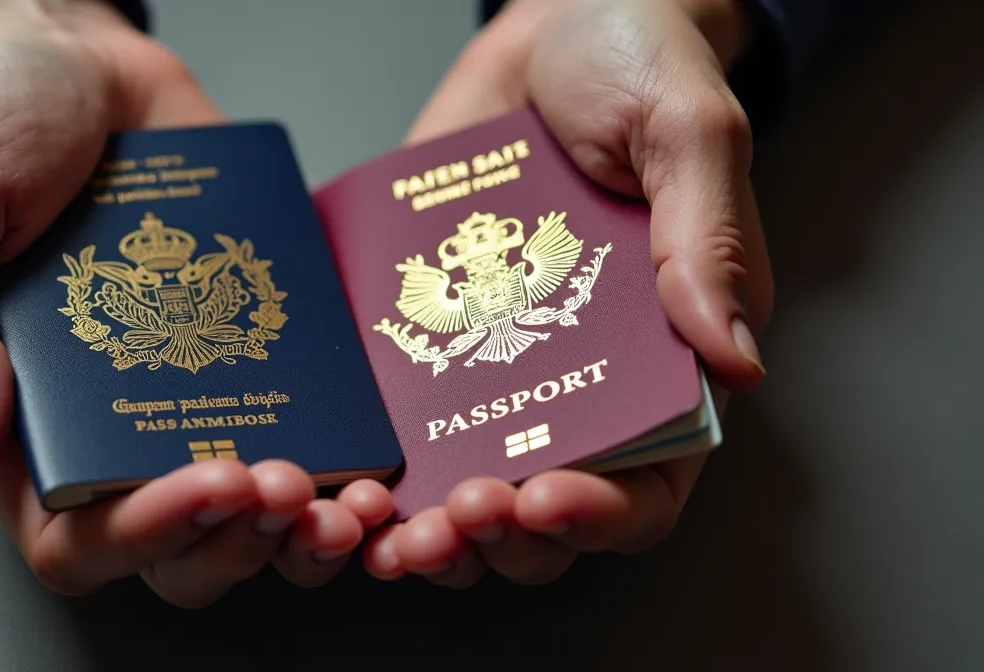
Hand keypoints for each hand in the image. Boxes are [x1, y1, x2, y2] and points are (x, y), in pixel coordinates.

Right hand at [0, 0, 389, 607]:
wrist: (79, 55)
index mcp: (28, 421)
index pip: (75, 537)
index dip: (141, 536)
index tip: (204, 483)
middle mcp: (115, 422)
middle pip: (181, 546)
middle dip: (239, 540)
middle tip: (282, 488)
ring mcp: (193, 385)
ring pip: (255, 510)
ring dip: (303, 524)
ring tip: (341, 497)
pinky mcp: (252, 337)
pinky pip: (309, 417)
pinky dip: (345, 449)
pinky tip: (371, 445)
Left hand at [362, 0, 773, 586]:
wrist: (546, 29)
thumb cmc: (638, 69)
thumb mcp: (689, 136)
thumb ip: (707, 241)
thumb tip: (731, 355)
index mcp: (663, 361)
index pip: (646, 483)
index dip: (600, 515)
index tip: (546, 500)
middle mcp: (576, 380)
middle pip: (540, 510)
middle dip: (495, 537)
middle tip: (452, 525)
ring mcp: (493, 362)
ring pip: (458, 485)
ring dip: (423, 525)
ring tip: (382, 524)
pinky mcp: (426, 332)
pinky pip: (392, 413)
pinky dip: (366, 459)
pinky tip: (338, 471)